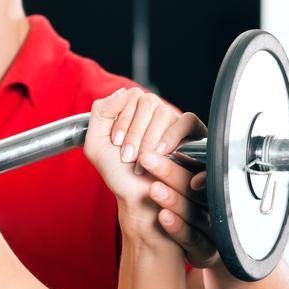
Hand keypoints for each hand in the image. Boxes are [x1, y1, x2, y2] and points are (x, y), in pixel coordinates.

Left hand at [83, 86, 211, 247]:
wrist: (137, 197)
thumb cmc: (119, 173)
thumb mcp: (96, 143)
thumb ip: (100, 113)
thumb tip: (123, 91)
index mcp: (134, 111)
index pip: (132, 96)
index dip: (122, 120)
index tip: (116, 143)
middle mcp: (155, 113)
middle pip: (148, 102)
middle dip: (134, 133)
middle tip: (128, 157)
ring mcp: (174, 122)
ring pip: (163, 112)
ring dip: (149, 139)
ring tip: (142, 161)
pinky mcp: (192, 134)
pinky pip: (186, 120)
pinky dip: (172, 135)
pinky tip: (162, 151)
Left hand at [126, 135, 218, 270]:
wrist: (183, 250)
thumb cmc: (175, 210)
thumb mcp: (174, 182)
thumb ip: (167, 158)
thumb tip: (148, 127)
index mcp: (204, 180)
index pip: (202, 161)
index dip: (186, 153)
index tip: (166, 146)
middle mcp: (210, 201)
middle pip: (193, 184)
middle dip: (170, 171)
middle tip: (147, 158)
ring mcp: (209, 225)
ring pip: (193, 209)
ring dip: (173, 198)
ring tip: (153, 189)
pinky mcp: (205, 248)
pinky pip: (192, 237)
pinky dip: (177, 226)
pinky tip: (162, 217)